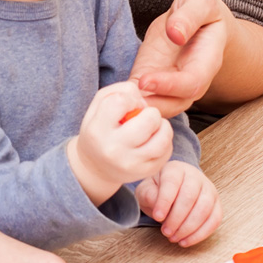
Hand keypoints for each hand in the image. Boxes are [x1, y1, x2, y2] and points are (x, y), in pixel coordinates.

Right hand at [67, 81, 170, 202]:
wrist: (95, 167)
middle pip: (149, 120)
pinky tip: (154, 139)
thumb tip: (143, 100)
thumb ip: (118, 91)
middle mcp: (113, 149)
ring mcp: (132, 163)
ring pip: (163, 137)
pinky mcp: (146, 171)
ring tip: (153, 126)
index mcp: (97, 130)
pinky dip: (164, 140)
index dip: (129, 98)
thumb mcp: (97, 107)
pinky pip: (167, 150)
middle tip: (144, 117)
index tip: (127, 106)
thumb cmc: (99, 130)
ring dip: (162, 126)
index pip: (120, 101)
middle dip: (151, 113)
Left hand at [129, 0, 232, 116]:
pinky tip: (113, 95)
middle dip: (150, 104)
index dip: (169, 86)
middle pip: (174, 104)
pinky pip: (142, 97)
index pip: (191, 84)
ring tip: (118, 100)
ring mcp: (170, 84)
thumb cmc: (200, 12)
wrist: (195, 23)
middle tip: (126, 98)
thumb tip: (176, 33)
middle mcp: (189, 80)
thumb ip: (190, 15)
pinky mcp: (150, 81)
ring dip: (138, 106)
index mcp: (206, 62)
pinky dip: (128, 100)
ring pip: (158, 107)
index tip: (145, 80)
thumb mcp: (200, 3)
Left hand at [136, 159, 221, 246]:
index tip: (157, 217)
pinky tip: (186, 241)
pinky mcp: (216, 204)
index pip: (171, 183)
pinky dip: (200, 234)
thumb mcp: (146, 190)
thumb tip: (159, 209)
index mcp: (175, 169)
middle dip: (177, 218)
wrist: (172, 190)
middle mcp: (195, 176)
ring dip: (189, 228)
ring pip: (204, 209)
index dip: (165, 201)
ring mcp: (209, 190)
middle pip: (190, 197)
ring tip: (174, 237)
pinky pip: (214, 220)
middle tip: (166, 232)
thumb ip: (149, 196)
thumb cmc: (157, 190)